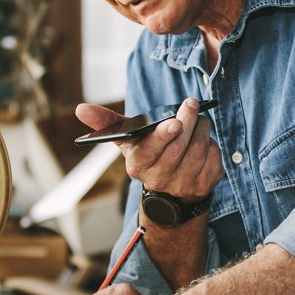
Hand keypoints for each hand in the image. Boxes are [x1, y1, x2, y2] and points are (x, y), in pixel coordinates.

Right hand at [76, 99, 222, 200]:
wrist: (169, 191)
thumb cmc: (147, 153)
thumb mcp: (127, 139)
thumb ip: (106, 122)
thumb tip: (80, 108)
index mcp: (138, 165)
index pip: (152, 150)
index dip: (164, 135)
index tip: (174, 123)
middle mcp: (159, 178)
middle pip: (180, 145)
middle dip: (189, 120)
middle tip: (191, 104)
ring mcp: (183, 185)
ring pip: (199, 148)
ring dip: (202, 128)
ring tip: (198, 120)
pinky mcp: (204, 186)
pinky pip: (214, 157)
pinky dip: (212, 144)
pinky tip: (204, 142)